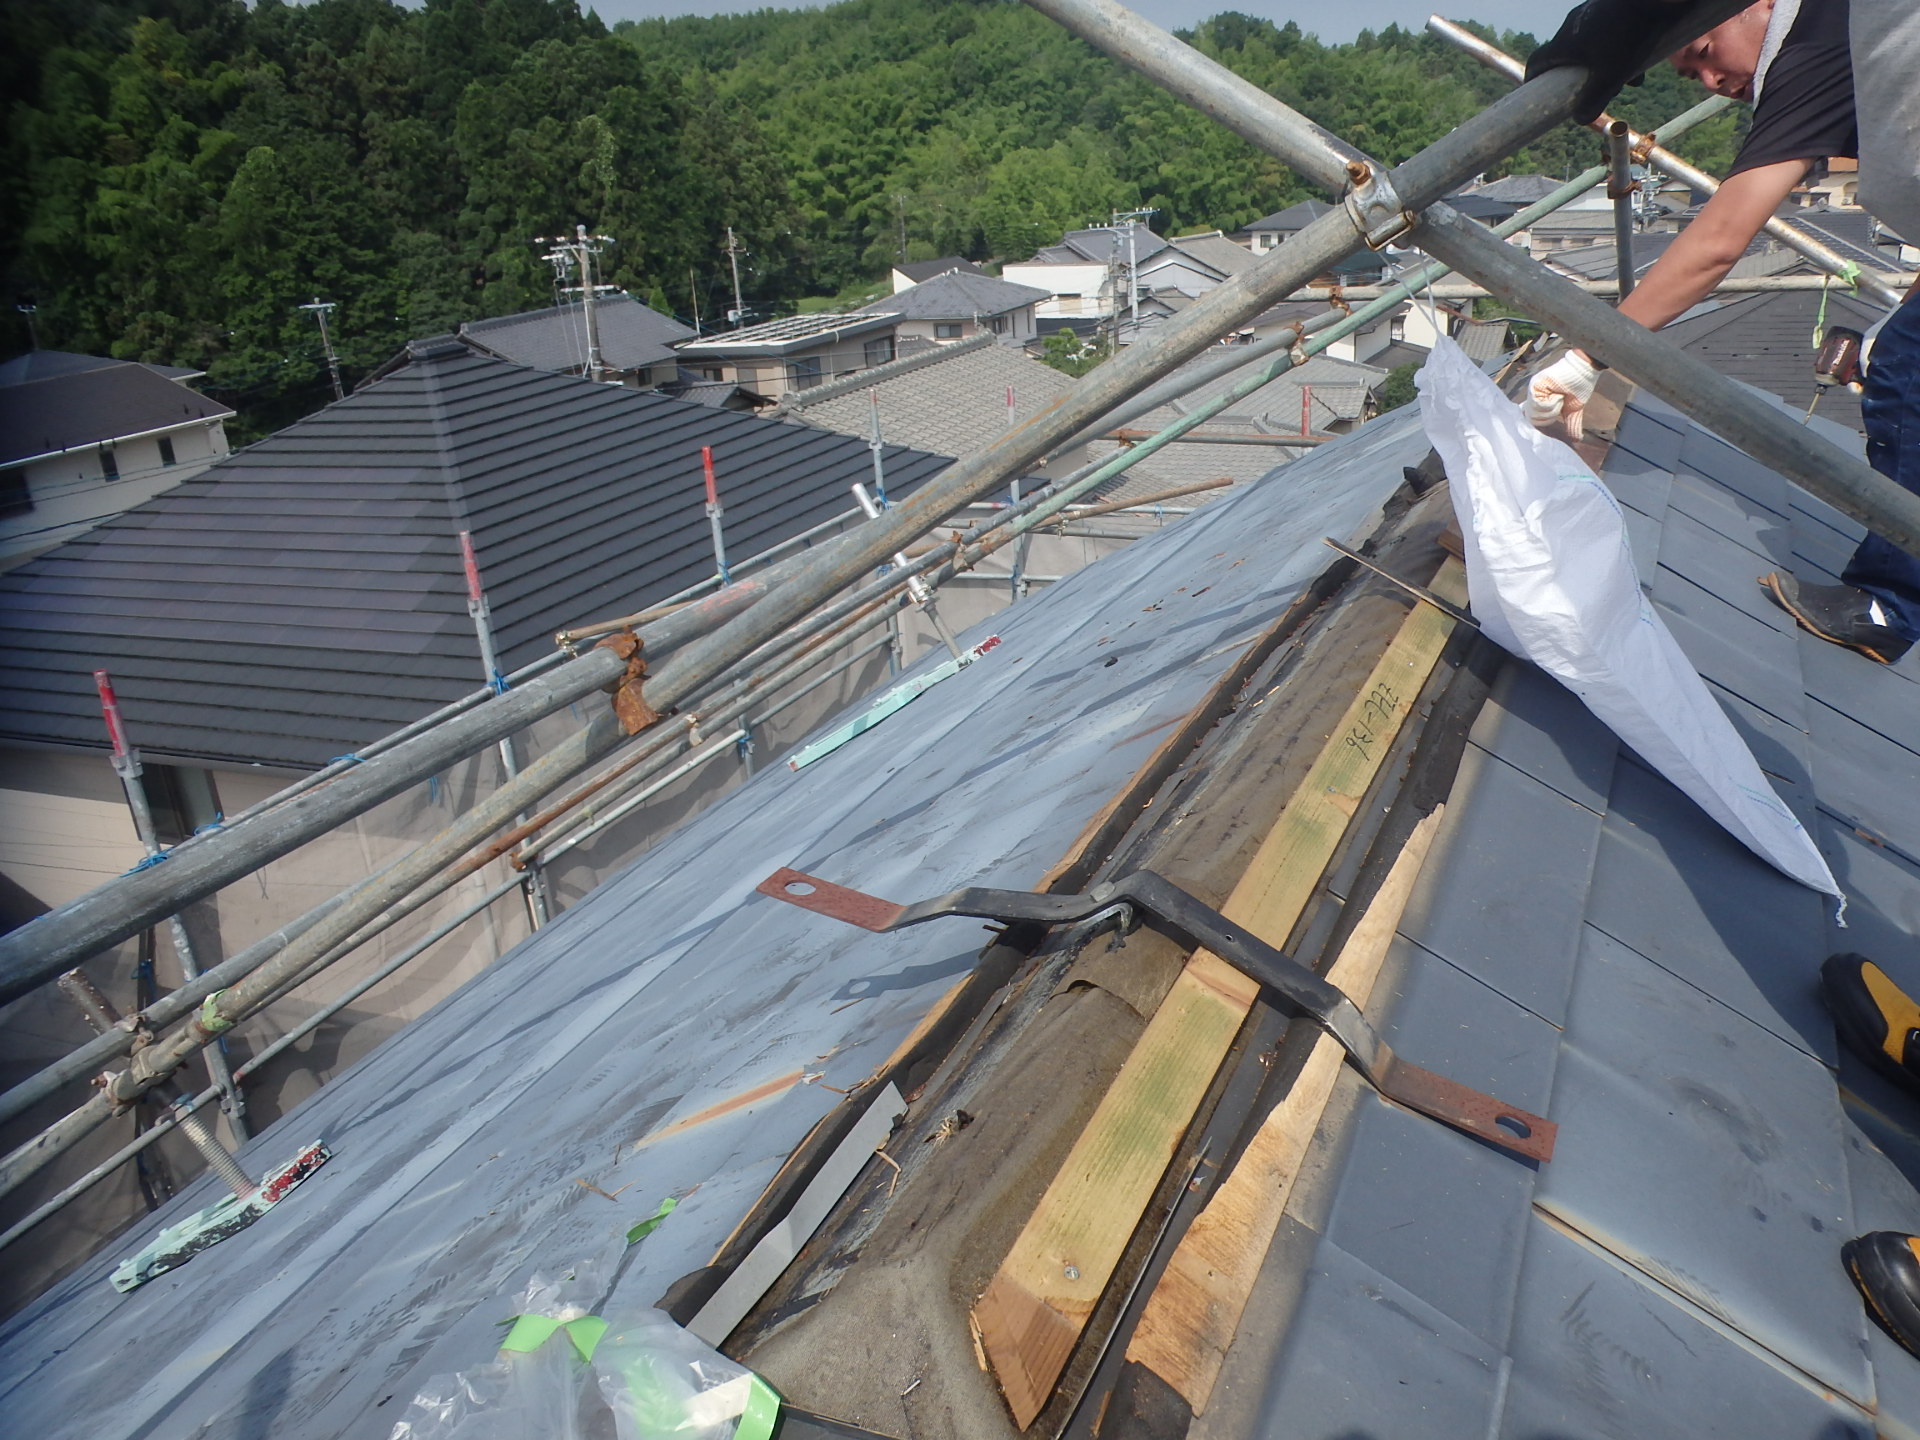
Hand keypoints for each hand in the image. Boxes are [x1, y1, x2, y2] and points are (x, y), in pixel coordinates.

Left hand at [1524, 351, 1600, 439]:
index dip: (1544, 422)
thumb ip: (1572, 424)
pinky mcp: (1534, 385)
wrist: (1584, 370)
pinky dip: (1550, 403)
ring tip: (1559, 397)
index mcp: (1541, 403)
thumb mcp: (1574, 410)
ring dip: (1552, 408)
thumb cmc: (1579, 386)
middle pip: (1533, 420)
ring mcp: (1533, 391)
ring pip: (1534, 413)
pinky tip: (1557, 394)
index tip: (1556, 414)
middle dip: (1550, 415)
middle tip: (1560, 404)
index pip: (1533, 420)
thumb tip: (1577, 439)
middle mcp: (1534, 397)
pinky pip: (1536, 404)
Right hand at [1525, 0, 1715, 123]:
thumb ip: (1593, 100)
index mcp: (1564, 42)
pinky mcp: (1611, 7)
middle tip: (1596, 92)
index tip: (1536, 92)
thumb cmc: (1629, 35)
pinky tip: (1640, 59)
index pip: (1537, 62)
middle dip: (1580, 77)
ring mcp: (1592, 14)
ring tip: (1627, 81)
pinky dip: (1618, 49)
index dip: (1533, 79)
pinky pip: (1608, 33)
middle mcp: (1573, 25)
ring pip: (1591, 46)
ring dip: (1604, 66)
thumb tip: (1580, 119)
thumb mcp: (1611, 76)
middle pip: (1567, 56)